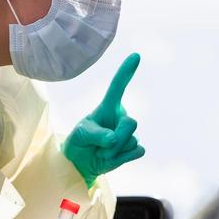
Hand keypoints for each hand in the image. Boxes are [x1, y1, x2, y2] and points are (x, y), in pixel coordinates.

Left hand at [62, 53, 145, 187]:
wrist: (81, 162)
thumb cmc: (80, 142)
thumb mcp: (81, 135)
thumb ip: (96, 135)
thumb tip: (114, 140)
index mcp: (108, 107)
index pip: (118, 87)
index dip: (126, 72)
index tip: (135, 56)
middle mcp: (121, 117)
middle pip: (131, 123)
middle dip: (117, 138)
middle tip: (101, 146)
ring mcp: (129, 132)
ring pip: (132, 140)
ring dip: (114, 151)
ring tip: (102, 151)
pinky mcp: (134, 147)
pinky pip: (138, 151)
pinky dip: (123, 158)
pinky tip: (113, 157)